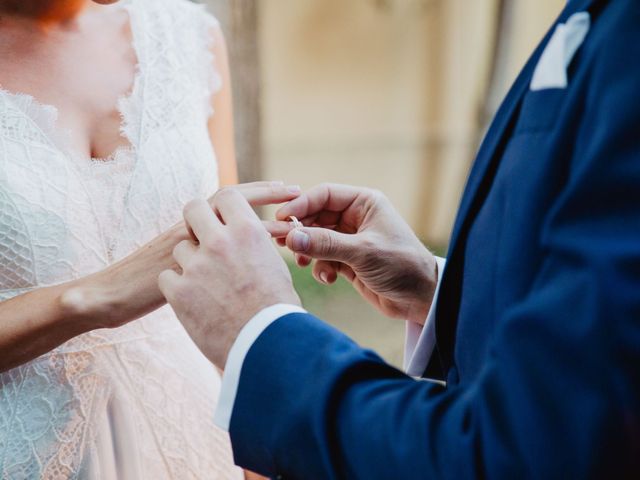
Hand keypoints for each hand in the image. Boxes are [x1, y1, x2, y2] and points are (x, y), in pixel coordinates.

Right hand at [59, 181, 300, 329]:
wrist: (113, 296)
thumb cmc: (142, 282)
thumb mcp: (174, 260)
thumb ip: (197, 251)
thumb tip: (218, 250)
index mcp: (189, 223)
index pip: (226, 198)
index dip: (256, 191)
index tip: (286, 188)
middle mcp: (191, 227)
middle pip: (231, 200)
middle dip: (266, 193)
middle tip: (296, 191)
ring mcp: (190, 245)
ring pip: (231, 223)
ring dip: (265, 221)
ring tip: (295, 218)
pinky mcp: (190, 265)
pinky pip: (227, 255)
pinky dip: (253, 253)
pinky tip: (275, 255)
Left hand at [158, 190, 300, 368]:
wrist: (266, 345)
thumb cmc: (277, 309)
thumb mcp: (273, 266)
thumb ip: (255, 245)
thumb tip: (248, 238)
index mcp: (248, 232)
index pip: (227, 196)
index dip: (222, 206)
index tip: (221, 216)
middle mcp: (220, 241)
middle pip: (193, 208)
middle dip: (195, 219)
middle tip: (200, 234)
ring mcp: (197, 265)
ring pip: (180, 248)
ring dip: (190, 261)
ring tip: (207, 285)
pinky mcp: (179, 291)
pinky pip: (167, 277)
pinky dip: (177, 288)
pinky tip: (194, 301)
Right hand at [275, 184, 436, 324]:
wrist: (421, 298)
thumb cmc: (401, 265)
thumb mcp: (362, 252)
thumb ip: (326, 244)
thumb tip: (291, 237)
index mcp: (364, 203)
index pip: (324, 195)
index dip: (301, 205)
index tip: (281, 218)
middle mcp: (356, 217)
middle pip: (316, 216)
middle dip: (300, 231)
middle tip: (281, 243)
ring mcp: (351, 239)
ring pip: (316, 239)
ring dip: (308, 251)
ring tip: (302, 263)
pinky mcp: (348, 261)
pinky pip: (323, 258)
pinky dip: (321, 267)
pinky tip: (329, 278)